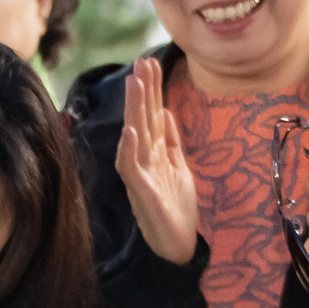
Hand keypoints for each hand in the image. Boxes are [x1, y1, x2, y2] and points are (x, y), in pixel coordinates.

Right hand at [114, 58, 200, 264]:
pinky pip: (131, 168)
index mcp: (154, 153)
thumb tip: (165, 111)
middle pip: (142, 119)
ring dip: (134, 109)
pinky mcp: (141, 193)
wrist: (178, 246)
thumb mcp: (179, 167)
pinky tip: (130, 131)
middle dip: (142, 90)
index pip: (152, 115)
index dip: (151, 90)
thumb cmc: (177, 208)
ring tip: (134, 83)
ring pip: (134, 136)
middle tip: (141, 61)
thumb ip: (171, 141)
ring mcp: (140, 175)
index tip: (150, 63)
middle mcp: (144, 160)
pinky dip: (129, 149)